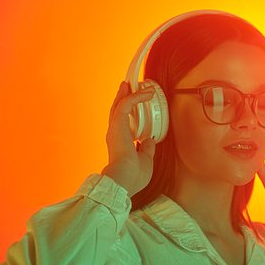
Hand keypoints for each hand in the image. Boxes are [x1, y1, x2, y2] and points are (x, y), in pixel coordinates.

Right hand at [101, 82, 156, 196]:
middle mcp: (115, 133)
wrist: (125, 180)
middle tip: (127, 86)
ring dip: (130, 93)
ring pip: (120, 104)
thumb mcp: (145, 160)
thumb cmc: (133, 176)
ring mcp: (115, 128)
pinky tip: (146, 93)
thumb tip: (150, 140)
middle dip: (123, 96)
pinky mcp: (118, 124)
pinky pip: (126, 104)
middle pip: (117, 109)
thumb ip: (147, 149)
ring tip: (136, 84)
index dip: (126, 111)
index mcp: (119, 142)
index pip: (121, 122)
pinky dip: (136, 97)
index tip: (133, 103)